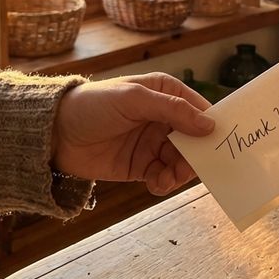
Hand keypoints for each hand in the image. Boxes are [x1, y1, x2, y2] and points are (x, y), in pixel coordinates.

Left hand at [52, 73, 214, 195]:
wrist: (55, 133)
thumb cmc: (93, 105)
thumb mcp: (134, 99)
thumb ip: (172, 110)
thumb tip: (209, 125)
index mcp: (166, 93)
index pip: (200, 109)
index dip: (213, 126)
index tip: (224, 145)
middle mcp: (164, 118)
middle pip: (195, 140)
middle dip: (197, 156)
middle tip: (191, 169)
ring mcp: (154, 143)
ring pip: (182, 161)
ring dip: (179, 173)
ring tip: (166, 178)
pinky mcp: (142, 165)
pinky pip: (164, 177)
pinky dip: (165, 183)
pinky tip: (155, 185)